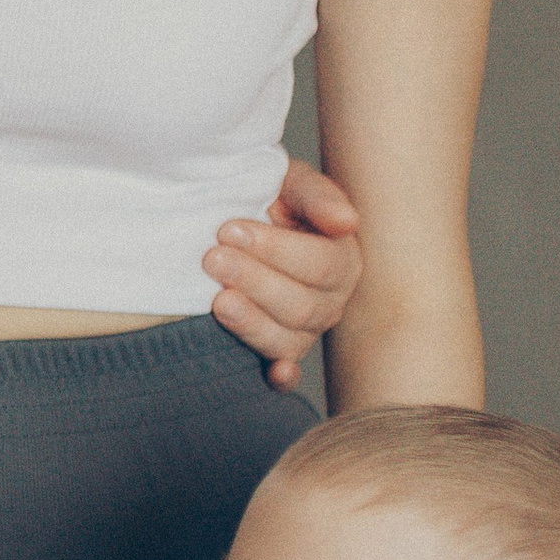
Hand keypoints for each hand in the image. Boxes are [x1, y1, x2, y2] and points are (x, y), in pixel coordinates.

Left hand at [201, 159, 362, 390]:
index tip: (229, 229)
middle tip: (212, 259)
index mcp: (342, 258)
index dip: (275, 250)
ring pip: (289, 340)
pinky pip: (287, 369)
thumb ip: (317, 196)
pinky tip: (272, 374)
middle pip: (302, 305)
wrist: (239, 216)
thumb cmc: (271, 198)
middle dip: (254, 281)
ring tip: (217, 301)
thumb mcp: (291, 183)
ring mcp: (307, 329)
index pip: (320, 265)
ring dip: (251, 323)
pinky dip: (282, 376)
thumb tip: (347, 222)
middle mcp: (331, 299)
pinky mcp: (282, 349)